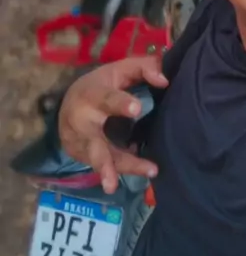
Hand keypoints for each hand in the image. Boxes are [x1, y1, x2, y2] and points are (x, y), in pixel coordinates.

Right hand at [58, 56, 168, 192]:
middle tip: (114, 174)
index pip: (106, 98)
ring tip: (116, 187)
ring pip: (99, 160)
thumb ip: (144, 67)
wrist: (70, 104)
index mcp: (92, 94)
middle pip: (92, 141)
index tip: (136, 108)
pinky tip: (142, 173)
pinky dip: (120, 171)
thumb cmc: (103, 84)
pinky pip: (105, 166)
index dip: (119, 103)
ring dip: (112, 172)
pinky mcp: (84, 157)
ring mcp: (80, 143)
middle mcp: (82, 121)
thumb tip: (164, 80)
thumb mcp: (121, 69)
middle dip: (103, 158)